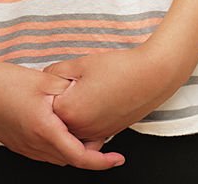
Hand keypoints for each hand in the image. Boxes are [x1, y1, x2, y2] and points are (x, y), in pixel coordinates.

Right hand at [0, 58, 125, 168]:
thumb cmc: (4, 82)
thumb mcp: (43, 81)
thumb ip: (68, 91)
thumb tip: (86, 95)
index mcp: (44, 131)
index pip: (80, 157)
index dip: (102, 162)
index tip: (117, 158)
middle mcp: (34, 145)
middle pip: (70, 159)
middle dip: (90, 153)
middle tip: (103, 136)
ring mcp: (23, 147)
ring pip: (56, 157)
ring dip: (73, 150)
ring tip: (86, 132)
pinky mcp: (15, 143)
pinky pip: (43, 152)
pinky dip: (58, 146)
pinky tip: (61, 129)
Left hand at [43, 44, 184, 142]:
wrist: (151, 77)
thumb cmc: (119, 68)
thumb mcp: (82, 63)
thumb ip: (57, 71)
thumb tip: (46, 76)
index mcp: (69, 110)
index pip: (46, 103)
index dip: (52, 86)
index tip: (61, 77)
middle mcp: (81, 128)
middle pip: (57, 119)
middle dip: (61, 101)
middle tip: (74, 83)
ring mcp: (95, 133)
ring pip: (72, 127)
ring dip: (73, 113)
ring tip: (86, 91)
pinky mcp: (108, 133)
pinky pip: (88, 132)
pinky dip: (86, 120)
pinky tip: (93, 104)